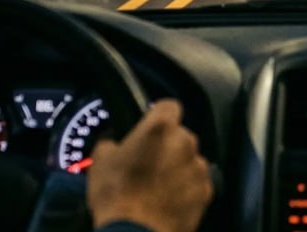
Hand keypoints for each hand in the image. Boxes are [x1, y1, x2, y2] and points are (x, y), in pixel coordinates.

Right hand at [87, 99, 211, 231]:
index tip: (152, 124)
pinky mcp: (206, 191)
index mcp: (159, 128)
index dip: (159, 114)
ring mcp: (198, 167)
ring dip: (178, 167)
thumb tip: (113, 141)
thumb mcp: (100, 161)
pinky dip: (187, 188)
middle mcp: (184, 143)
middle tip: (148, 163)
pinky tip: (168, 200)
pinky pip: (197, 182)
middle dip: (167, 145)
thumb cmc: (118, 198)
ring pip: (190, 159)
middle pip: (180, 134)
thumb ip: (112, 141)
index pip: (169, 106)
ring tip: (158, 186)